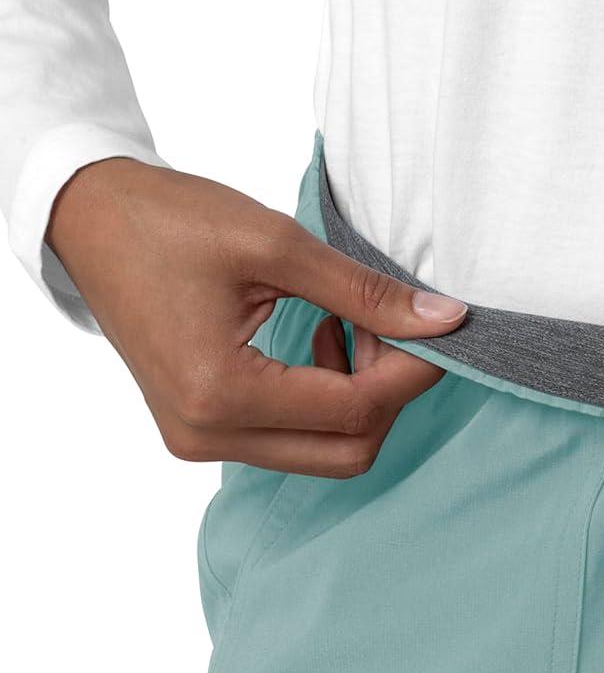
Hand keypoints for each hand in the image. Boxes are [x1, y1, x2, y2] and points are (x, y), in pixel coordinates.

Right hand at [47, 157, 468, 476]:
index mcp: (219, 392)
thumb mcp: (274, 244)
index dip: (412, 372)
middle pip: (348, 450)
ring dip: (360, 397)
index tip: (442, 329)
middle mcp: (207, 434)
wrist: (88, 219)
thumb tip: (446, 321)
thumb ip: (364, 292)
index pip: (354, 409)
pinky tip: (323, 336)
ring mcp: (202, 440)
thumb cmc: (167, 220)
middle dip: (388, 393)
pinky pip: (294, 439)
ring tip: (352, 322)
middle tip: (393, 326)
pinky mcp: (203, 432)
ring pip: (326, 452)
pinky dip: (327, 400)